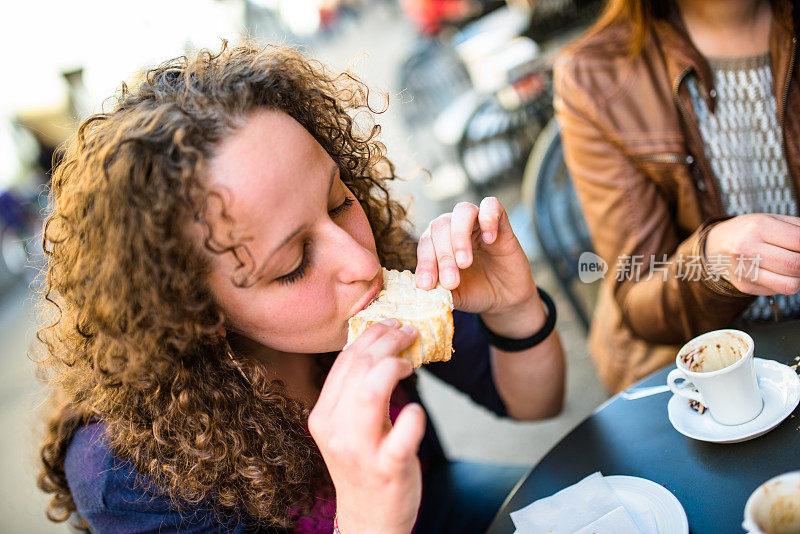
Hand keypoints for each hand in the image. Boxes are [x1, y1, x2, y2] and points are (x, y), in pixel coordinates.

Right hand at [308, 320, 424, 533]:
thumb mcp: (349, 427)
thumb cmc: (364, 465)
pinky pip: (401, 437)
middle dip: (386, 341)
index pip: (344, 363)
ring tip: (410, 361)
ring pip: (370, 392)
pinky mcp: (388, 469)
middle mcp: (335, 431)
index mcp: (323, 416)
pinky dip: (413, 418)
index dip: (369, 335)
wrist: (370, 520)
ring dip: (393, 366)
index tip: (391, 322)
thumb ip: (356, 391)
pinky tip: (417, 410)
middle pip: (357, 369)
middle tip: (408, 331)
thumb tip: (380, 345)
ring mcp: (360, 451)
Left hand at [415, 198, 536, 316]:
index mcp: (438, 242)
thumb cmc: (475, 292)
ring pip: (462, 211)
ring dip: (460, 236)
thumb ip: (437, 290)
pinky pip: (492, 205)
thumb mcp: (453, 295)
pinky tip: (489, 240)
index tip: (427, 285)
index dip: (424, 263)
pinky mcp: (501, 222)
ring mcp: (477, 223)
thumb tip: (420, 290)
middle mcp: (454, 227)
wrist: (506, 298)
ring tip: (464, 263)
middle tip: (451, 282)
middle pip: (441, 226)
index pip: (425, 243)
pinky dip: (488, 218)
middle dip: (443, 256)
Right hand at [704, 214, 799, 295]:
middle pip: (795, 265)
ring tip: (795, 267)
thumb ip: (798, 229)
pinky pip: (778, 290)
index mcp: (757, 227)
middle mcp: (747, 249)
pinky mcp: (745, 285)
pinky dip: (786, 282)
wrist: (717, 246)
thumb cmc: (750, 231)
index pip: (799, 241)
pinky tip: (778, 272)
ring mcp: (744, 270)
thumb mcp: (771, 220)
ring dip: (799, 277)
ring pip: (790, 284)